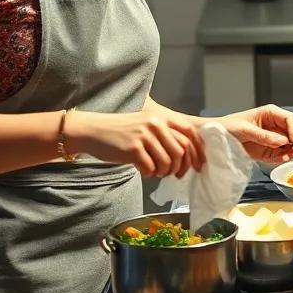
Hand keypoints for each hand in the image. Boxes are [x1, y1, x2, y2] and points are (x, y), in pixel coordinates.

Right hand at [65, 110, 204, 178]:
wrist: (93, 131)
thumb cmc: (122, 131)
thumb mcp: (146, 125)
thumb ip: (165, 134)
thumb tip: (187, 155)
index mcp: (162, 117)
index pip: (190, 133)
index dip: (198, 151)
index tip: (199, 165)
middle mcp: (155, 124)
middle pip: (181, 150)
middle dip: (181, 167)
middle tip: (176, 175)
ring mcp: (144, 136)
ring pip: (167, 162)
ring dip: (164, 172)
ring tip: (156, 172)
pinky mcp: (133, 149)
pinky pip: (151, 168)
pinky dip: (150, 173)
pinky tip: (144, 171)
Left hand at [222, 105, 292, 162]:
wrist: (217, 137)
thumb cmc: (228, 127)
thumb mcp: (245, 130)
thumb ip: (264, 136)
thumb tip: (282, 141)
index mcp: (271, 113)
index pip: (291, 119)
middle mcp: (276, 124)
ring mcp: (275, 137)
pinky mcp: (272, 149)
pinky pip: (285, 152)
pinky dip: (288, 156)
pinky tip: (285, 158)